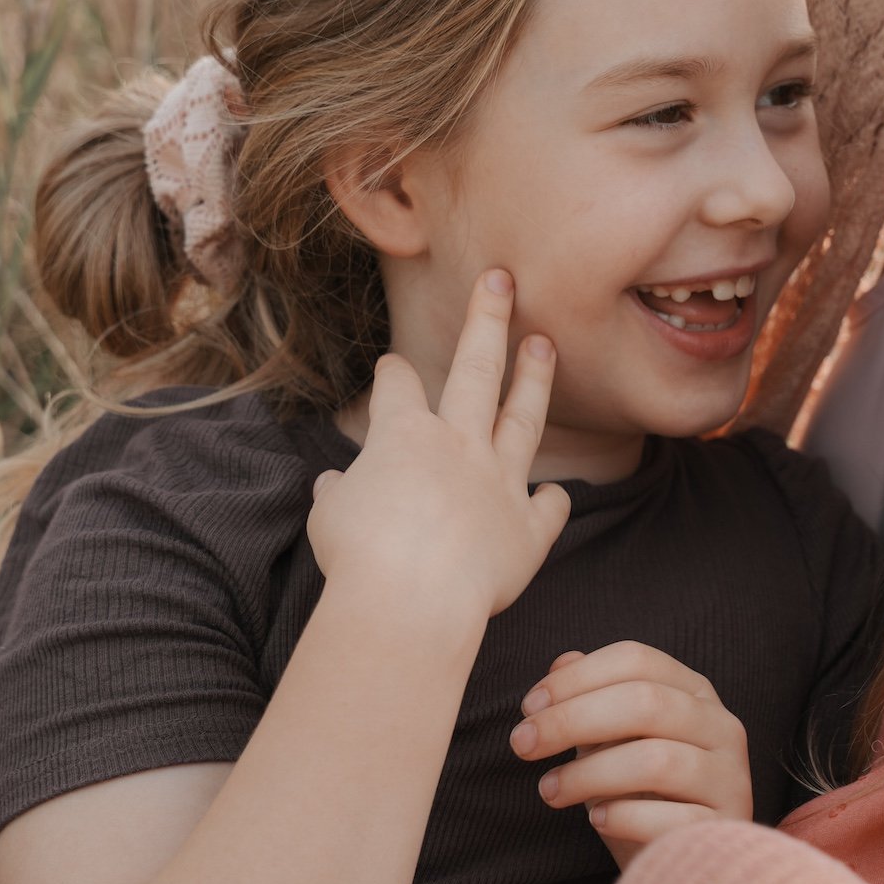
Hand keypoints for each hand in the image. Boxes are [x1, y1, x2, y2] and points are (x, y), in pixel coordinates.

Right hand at [307, 270, 571, 625]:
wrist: (411, 604)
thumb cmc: (359, 559)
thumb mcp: (330, 518)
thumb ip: (339, 496)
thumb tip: (335, 488)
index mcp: (403, 435)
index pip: (396, 388)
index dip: (392, 375)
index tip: (392, 367)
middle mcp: (458, 445)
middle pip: (475, 367)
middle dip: (488, 317)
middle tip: (502, 279)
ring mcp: (499, 483)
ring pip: (522, 418)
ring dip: (534, 379)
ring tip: (546, 346)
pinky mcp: (527, 530)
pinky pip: (548, 507)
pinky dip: (551, 499)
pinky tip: (553, 492)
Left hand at [511, 641, 753, 870]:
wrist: (679, 865)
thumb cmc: (640, 795)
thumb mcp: (610, 742)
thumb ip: (591, 699)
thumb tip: (562, 661)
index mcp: (694, 692)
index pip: (636, 659)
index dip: (576, 678)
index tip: (528, 707)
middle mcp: (721, 727)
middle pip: (644, 701)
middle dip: (571, 720)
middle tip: (521, 744)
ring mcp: (731, 779)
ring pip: (655, 760)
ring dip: (587, 774)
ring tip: (550, 790)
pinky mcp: (724, 829)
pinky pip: (670, 819)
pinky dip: (623, 816)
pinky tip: (597, 820)